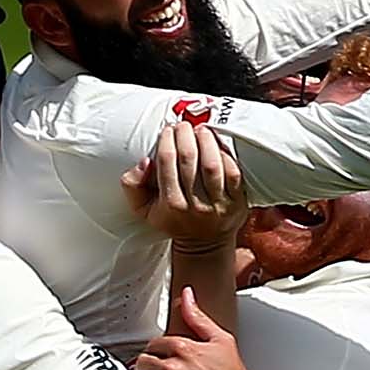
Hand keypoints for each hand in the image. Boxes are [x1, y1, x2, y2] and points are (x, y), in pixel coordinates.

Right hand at [121, 121, 248, 252]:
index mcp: (172, 204)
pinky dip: (226, 155)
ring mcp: (218, 204)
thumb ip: (132, 185)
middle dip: (186, 135)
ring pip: (213, 164)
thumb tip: (145, 161)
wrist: (204, 244)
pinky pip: (233, 173)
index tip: (168, 130)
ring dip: (206, 141)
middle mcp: (195, 204)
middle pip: (190, 159)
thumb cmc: (173, 220)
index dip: (168, 140)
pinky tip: (218, 144)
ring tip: (201, 130)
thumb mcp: (143, 209)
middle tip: (184, 125)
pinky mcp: (237, 202)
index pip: (168, 162)